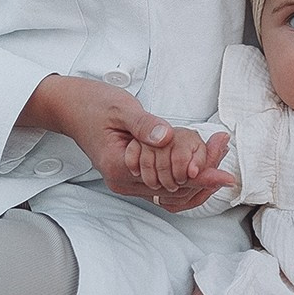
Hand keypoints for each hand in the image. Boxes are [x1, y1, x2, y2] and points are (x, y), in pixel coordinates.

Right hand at [18, 76, 233, 203]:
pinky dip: (183, 176)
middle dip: (204, 171)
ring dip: (197, 175)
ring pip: (171, 191)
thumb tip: (166, 136)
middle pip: (174, 188)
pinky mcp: (131, 176)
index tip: (224, 172)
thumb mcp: (120, 107)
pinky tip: (199, 161)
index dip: (200, 174)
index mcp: (119, 166)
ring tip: (217, 149)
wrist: (69, 107)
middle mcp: (123, 181)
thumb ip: (144, 124)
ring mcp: (126, 182)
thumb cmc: (92, 104)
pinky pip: (163, 186)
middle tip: (224, 146)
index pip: (169, 178)